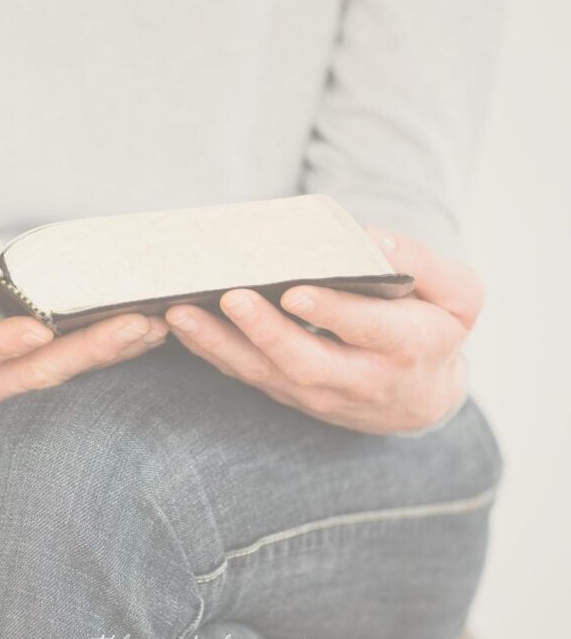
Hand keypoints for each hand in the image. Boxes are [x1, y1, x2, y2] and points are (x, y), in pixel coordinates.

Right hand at [0, 248, 168, 422]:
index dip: (2, 343)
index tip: (39, 327)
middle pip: (39, 374)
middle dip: (90, 349)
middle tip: (137, 324)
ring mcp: (13, 393)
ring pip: (70, 377)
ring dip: (115, 353)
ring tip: (156, 326)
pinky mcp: (37, 384)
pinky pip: (81, 372)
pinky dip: (115, 353)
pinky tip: (149, 334)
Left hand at [165, 229, 481, 433]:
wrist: (418, 397)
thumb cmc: (435, 332)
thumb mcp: (458, 296)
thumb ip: (425, 265)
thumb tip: (373, 241)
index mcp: (405, 348)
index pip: (366, 330)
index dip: (332, 311)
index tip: (296, 290)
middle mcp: (358, 379)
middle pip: (305, 362)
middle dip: (265, 331)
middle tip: (231, 297)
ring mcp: (318, 394)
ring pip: (265, 374)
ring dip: (219, 345)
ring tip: (180, 313)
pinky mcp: (289, 393)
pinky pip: (247, 375)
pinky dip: (212, 352)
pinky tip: (182, 326)